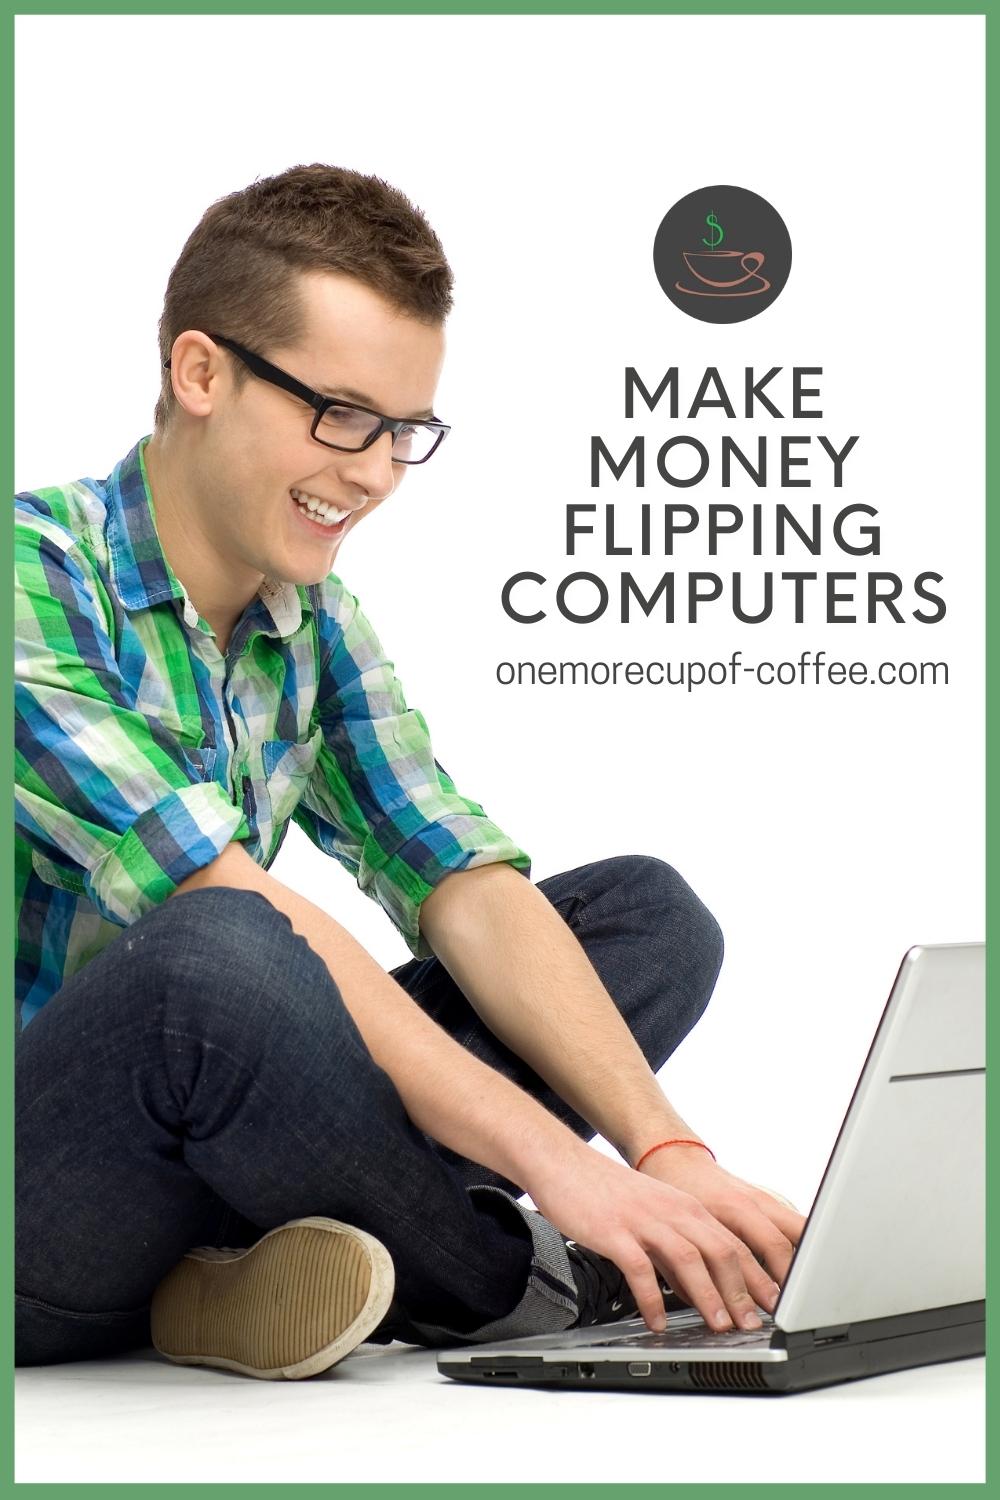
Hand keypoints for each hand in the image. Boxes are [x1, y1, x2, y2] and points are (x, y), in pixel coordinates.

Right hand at [527, 1141, 786, 1335]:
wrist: (564, 1163)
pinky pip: (640, 1268)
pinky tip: (656, 1322)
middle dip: (740, 1292)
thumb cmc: (607, 1193)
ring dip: (707, 1296)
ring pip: (688, 1258)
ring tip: (718, 1327)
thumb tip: (697, 1290)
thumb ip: (675, 1251)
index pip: (733, 1244)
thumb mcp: (653, 1216)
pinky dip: (652, 1299)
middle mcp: (672, 1211)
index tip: (772, 1307)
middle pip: (720, 1251)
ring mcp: (644, 1219)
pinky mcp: (614, 1231)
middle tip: (752, 1325)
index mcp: (686, 1207)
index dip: (755, 1278)